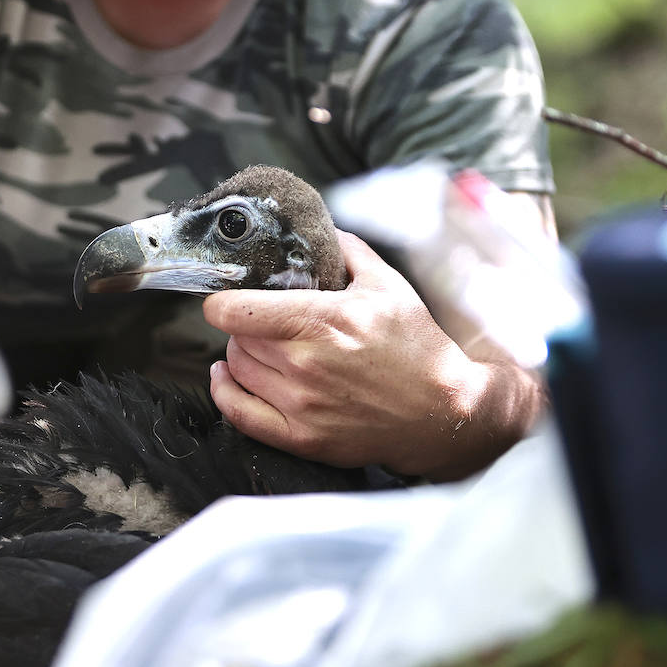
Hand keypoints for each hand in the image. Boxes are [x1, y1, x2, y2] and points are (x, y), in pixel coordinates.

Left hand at [204, 231, 535, 480]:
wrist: (444, 413)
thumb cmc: (418, 349)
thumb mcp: (390, 286)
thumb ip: (348, 252)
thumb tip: (321, 228)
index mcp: (322, 320)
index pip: (237, 310)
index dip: (222, 299)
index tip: (225, 294)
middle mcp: (305, 364)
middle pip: (237, 336)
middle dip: (244, 323)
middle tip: (264, 319)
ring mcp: (301, 405)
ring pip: (236, 368)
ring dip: (241, 353)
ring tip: (263, 346)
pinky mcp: (301, 438)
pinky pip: (237, 413)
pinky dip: (225, 391)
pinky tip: (228, 376)